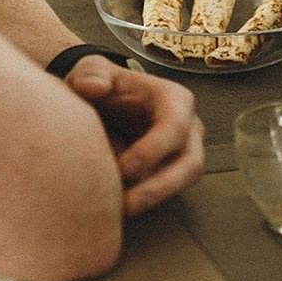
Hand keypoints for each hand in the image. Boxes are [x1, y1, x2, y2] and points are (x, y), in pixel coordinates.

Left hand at [64, 58, 204, 214]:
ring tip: (121, 211)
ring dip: (155, 198)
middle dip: (161, 186)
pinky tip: (118, 207)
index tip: (124, 168)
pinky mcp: (173, 172)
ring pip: (184, 182)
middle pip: (190, 163)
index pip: (175, 126)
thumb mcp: (92, 70)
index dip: (153, 149)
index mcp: (174, 99)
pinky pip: (170, 191)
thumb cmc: (101, 86)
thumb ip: (90, 73)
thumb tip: (92, 87)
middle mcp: (188, 127)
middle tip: (127, 205)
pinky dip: (147, 200)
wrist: (101, 103)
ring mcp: (184, 152)